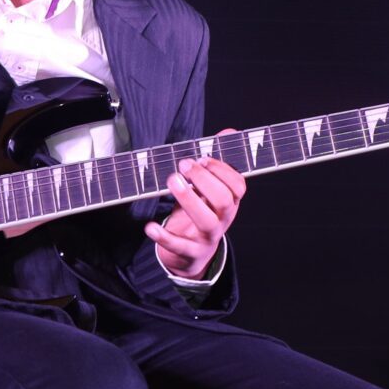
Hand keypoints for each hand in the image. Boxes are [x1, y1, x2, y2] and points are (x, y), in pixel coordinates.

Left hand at [146, 152, 245, 278]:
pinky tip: (150, 226)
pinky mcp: (189, 252)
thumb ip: (216, 163)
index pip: (238, 185)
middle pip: (224, 200)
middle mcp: (223, 219)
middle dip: (204, 179)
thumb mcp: (208, 190)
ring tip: (173, 181)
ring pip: (207, 221)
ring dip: (189, 199)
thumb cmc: (200, 214)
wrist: (192, 256)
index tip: (203, 157)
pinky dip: (164, 236)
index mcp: (229, 202)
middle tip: (183, 165)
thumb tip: (229, 132)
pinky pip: (179, 245)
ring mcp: (207, 237)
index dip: (222, 169)